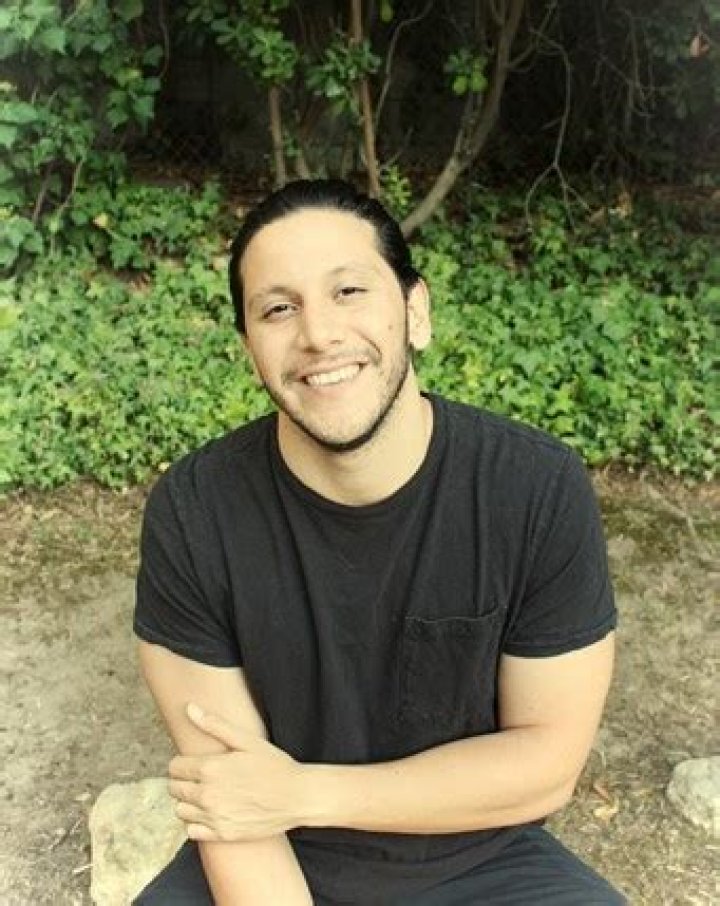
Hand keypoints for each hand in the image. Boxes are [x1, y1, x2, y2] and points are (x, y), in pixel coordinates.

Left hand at [168, 704, 307, 841]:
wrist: (297, 797)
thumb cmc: (274, 765)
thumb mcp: (246, 740)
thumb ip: (214, 725)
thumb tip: (189, 708)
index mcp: (211, 768)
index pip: (174, 767)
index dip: (182, 763)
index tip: (193, 762)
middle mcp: (207, 794)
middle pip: (174, 788)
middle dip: (183, 780)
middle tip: (202, 776)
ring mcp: (214, 817)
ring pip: (180, 810)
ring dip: (188, 801)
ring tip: (207, 793)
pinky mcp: (222, 834)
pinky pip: (192, 831)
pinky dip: (197, 822)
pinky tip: (212, 812)